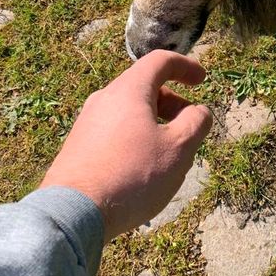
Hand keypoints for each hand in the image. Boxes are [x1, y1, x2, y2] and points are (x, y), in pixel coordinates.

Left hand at [40, 50, 211, 240]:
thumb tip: (199, 111)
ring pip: (129, 111)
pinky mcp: (78, 146)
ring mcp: (87, 123)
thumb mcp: (178, 149)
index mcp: (128, 90)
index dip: (185, 66)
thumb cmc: (132, 175)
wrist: (72, 214)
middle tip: (190, 126)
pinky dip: (136, 136)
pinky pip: (114, 130)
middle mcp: (104, 99)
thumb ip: (196, 123)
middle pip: (144, 87)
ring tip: (168, 152)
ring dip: (155, 122)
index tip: (202, 80)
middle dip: (173, 102)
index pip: (159, 61)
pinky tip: (142, 168)